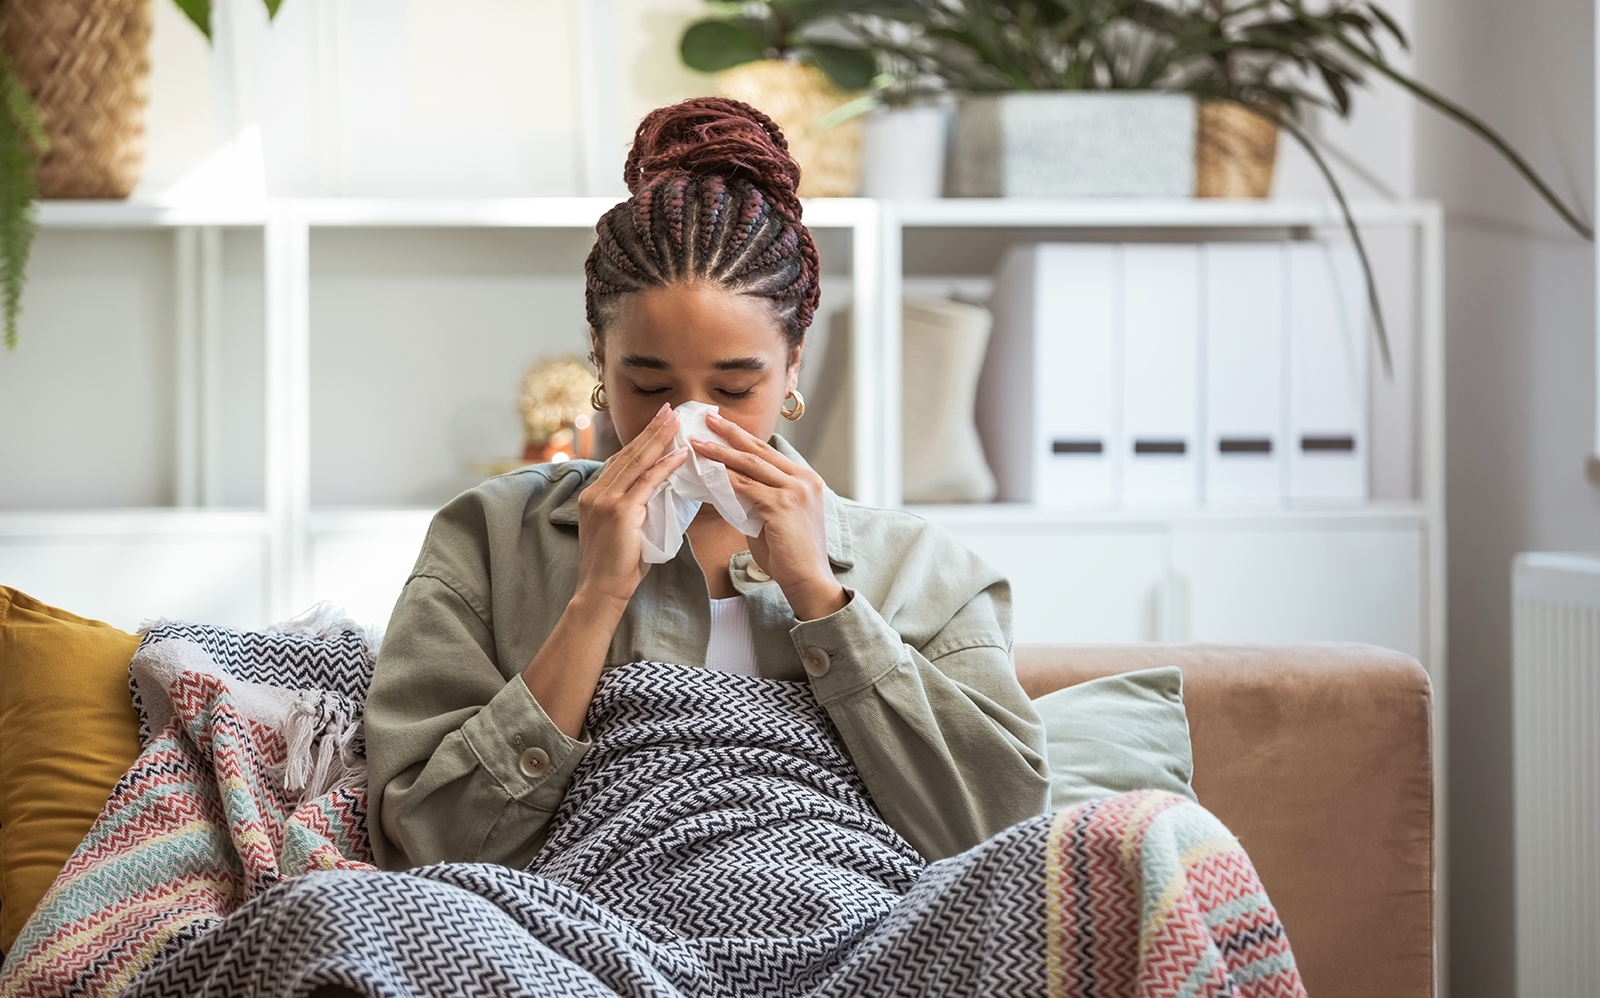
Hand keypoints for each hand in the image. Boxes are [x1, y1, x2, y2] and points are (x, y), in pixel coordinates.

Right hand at [574, 403, 689, 614]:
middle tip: (669, 410)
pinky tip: (680, 455)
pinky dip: (665, 466)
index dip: (639, 441)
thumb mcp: (621, 530)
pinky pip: (647, 482)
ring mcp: (605, 500)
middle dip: (651, 430)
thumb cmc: (616, 567)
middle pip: (628, 454)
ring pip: (637, 462)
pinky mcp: (620, 511)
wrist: (600, 591)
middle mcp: (595, 492)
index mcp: (592, 495)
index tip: (657, 424)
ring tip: (676, 422)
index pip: (619, 460)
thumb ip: (633, 507)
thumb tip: (659, 492)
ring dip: (659, 440)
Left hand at [693, 412, 847, 620]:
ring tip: (698, 443)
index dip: (744, 439)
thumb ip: (759, 499)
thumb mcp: (777, 518)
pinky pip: (745, 487)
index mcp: (806, 479)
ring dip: (720, 452)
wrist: (808, 580)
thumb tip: (730, 487)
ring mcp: (794, 490)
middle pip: (759, 450)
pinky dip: (722, 478)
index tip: (723, 427)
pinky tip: (705, 472)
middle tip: (708, 418)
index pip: (769, 453)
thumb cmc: (790, 555)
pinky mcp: (781, 505)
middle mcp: (803, 479)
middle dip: (730, 433)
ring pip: (749, 465)